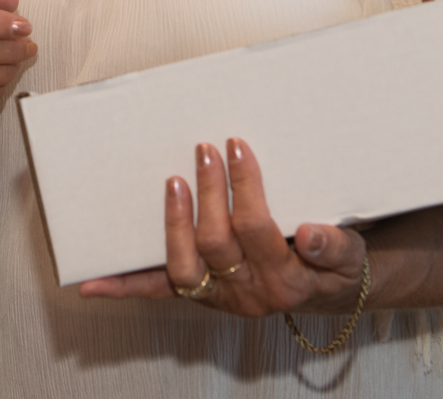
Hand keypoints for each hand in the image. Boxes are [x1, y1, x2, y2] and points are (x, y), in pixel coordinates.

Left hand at [77, 138, 368, 316]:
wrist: (325, 290)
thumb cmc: (333, 264)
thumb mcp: (350, 255)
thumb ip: (335, 246)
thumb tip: (313, 234)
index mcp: (287, 281)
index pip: (257, 229)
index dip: (245, 186)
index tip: (237, 145)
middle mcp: (249, 295)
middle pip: (216, 244)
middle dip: (209, 192)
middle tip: (205, 149)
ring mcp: (218, 297)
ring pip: (183, 268)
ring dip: (173, 223)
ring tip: (172, 181)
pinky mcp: (197, 294)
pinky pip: (158, 292)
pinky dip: (124, 288)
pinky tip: (92, 284)